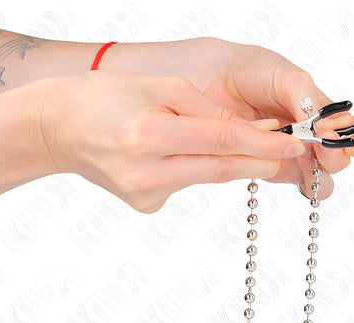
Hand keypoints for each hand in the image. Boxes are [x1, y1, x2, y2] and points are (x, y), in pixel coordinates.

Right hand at [103, 37, 353, 198]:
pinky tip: (170, 153)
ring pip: (204, 177)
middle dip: (258, 159)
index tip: (294, 144)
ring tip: (225, 140)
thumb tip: (240, 128)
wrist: (59, 130)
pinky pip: (184, 184)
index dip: (261, 143)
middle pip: (220, 168)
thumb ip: (201, 109)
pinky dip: (191, 167)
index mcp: (148, 135)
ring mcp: (145, 195)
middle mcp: (146, 172)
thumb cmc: (104, 100)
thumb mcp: (156, 86)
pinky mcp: (145, 205)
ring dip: (225, 160)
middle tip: (289, 152)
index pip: (220, 141)